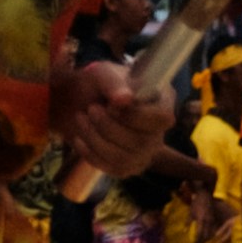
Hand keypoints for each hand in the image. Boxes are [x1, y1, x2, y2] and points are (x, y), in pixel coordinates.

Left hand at [53, 53, 171, 182]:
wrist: (78, 102)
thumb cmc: (98, 84)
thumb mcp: (102, 73)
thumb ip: (113, 83)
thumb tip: (125, 99)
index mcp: (162, 101)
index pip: (163, 118)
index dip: (135, 116)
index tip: (111, 105)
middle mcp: (158, 130)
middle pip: (141, 142)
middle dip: (108, 126)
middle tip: (90, 108)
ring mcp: (144, 152)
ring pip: (123, 158)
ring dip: (95, 138)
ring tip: (81, 118)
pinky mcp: (127, 167)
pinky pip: (111, 168)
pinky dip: (90, 153)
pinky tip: (79, 138)